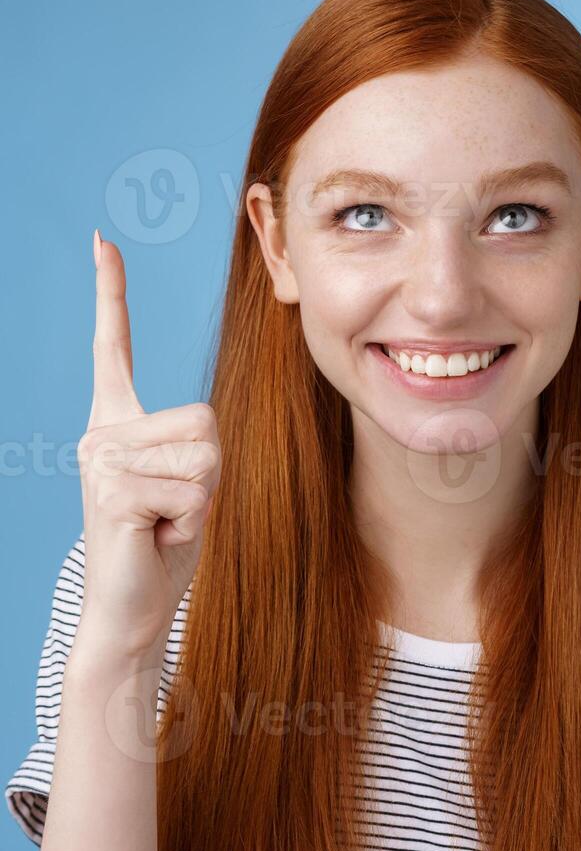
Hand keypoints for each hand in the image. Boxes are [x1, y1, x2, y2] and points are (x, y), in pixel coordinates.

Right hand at [74, 231, 219, 660]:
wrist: (131, 610)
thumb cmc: (163, 546)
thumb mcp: (187, 483)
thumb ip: (192, 446)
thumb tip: (201, 427)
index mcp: (116, 423)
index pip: (115, 346)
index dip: (111, 292)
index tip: (101, 240)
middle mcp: (100, 432)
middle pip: (205, 419)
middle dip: (210, 473)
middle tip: (174, 509)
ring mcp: (99, 459)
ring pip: (205, 455)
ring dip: (201, 499)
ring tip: (165, 523)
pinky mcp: (112, 490)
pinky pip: (194, 489)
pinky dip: (191, 521)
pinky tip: (157, 538)